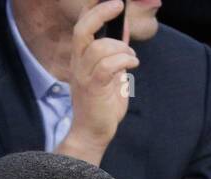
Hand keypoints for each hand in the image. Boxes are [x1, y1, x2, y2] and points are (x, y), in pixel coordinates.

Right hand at [57, 1, 139, 164]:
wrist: (92, 133)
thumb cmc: (102, 106)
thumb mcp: (112, 73)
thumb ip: (116, 53)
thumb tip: (125, 30)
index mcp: (81, 59)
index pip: (81, 27)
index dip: (93, 9)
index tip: (113, 2)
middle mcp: (78, 65)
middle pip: (82, 29)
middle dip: (101, 13)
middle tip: (118, 6)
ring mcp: (84, 76)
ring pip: (100, 47)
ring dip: (121, 48)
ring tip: (130, 57)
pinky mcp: (93, 88)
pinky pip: (108, 65)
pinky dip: (124, 60)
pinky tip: (132, 65)